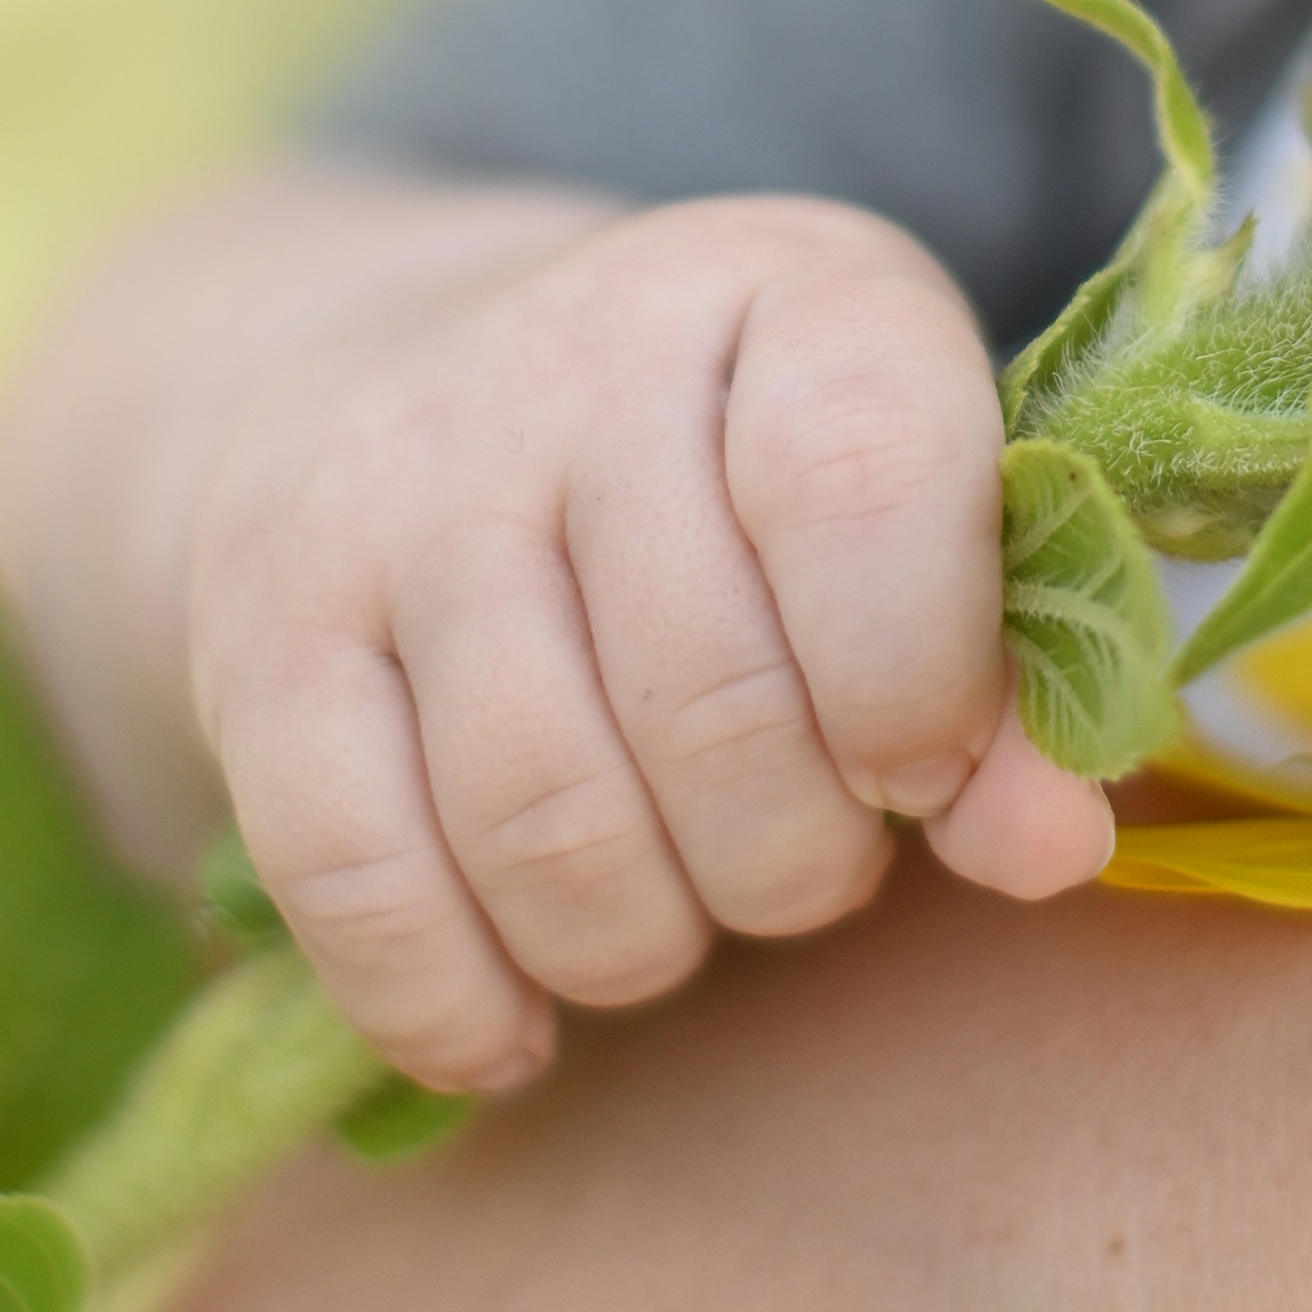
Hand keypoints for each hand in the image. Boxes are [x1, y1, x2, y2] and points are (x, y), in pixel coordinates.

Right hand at [0, 171, 1113, 1098]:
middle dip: (798, 859)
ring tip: (678, 904)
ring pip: (548, 823)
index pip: (865, 476)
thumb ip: (1007, 679)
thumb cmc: (729, 483)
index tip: (918, 769)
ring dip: (645, 941)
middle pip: (717, 706)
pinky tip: (515, 1021)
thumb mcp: (908, 515)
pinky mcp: (253, 625)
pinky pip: (358, 879)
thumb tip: (1058, 850)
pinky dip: (456, 1002)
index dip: (919, 677)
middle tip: (805, 853)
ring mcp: (391, 484)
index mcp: (789, 291)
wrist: (401, 380)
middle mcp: (575, 354)